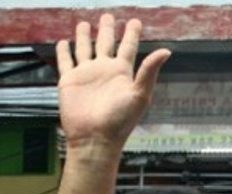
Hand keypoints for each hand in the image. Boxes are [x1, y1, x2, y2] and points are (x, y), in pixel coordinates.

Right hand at [56, 15, 170, 147]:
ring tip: (84, 24)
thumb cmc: (119, 121)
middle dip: (107, 29)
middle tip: (108, 15)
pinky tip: (64, 43)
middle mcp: (104, 71)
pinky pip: (66, 62)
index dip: (131, 33)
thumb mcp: (139, 95)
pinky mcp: (69, 81)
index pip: (128, 47)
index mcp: (122, 72)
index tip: (135, 21)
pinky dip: (64, 52)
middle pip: (107, 44)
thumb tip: (167, 51)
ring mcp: (86, 75)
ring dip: (85, 37)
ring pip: (85, 49)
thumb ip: (149, 71)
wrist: (95, 139)